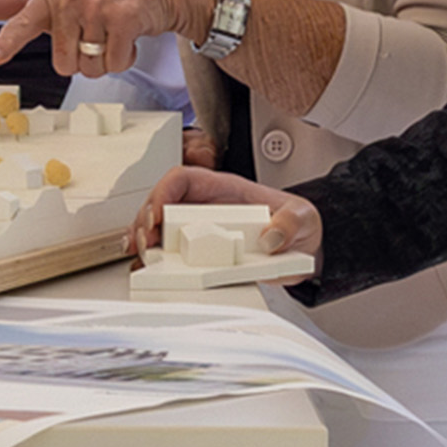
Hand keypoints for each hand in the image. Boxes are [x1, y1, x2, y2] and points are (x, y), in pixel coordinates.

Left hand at [0, 0, 219, 77]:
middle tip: (94, 36)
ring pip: (92, 68)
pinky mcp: (123, 18)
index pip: (22, 22)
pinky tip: (128, 37)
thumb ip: (17, 7)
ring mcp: (96, 8)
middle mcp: (69, 0)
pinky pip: (116, 63)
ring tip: (112, 34)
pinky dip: (125, 58)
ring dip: (106, 60)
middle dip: (83, 61)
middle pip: (64, 65)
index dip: (6, 42)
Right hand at [127, 167, 320, 263]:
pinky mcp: (202, 255)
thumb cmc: (299, 226)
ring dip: (144, 239)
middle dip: (145, 220)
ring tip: (141, 255)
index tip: (158, 214)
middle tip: (146, 242)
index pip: (184, 179)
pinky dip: (153, 260)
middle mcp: (207, 208)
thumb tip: (270, 236)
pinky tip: (146, 268)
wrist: (305, 251)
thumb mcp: (304, 217)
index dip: (164, 192)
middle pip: (162, 203)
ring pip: (159, 227)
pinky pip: (170, 253)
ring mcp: (201, 231)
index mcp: (226, 191)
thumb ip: (290, 222)